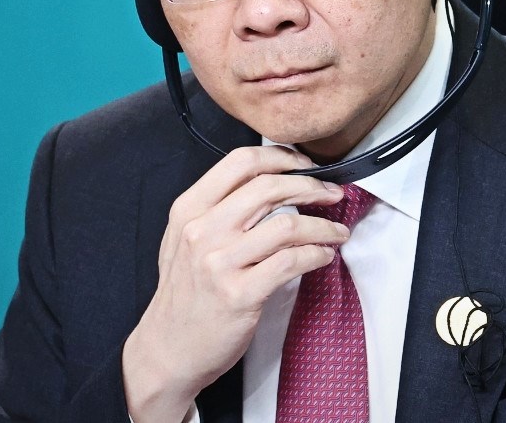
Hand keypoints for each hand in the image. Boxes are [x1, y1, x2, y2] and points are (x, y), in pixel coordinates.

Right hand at [122, 145, 347, 421]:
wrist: (167, 348)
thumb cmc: (185, 293)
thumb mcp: (184, 239)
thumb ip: (218, 208)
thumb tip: (272, 181)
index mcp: (189, 209)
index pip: (241, 162)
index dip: (281, 157)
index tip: (305, 165)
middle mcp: (202, 230)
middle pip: (269, 187)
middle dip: (311, 186)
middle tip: (332, 194)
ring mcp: (220, 263)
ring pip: (287, 225)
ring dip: (323, 225)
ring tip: (337, 231)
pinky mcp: (240, 294)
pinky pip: (291, 262)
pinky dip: (317, 255)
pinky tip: (324, 256)